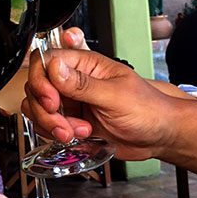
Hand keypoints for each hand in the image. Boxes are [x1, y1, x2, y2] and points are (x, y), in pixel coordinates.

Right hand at [22, 44, 183, 161]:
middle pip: (37, 87)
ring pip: (39, 108)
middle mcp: (75, 81)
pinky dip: (56, 134)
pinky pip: (48, 125)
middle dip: (45, 110)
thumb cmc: (148, 109)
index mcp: (86, 65)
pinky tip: (79, 136)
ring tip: (76, 132)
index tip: (51, 100)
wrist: (159, 136)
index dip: (41, 80)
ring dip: (51, 124)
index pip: (46, 61)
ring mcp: (72, 102)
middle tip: (64, 124)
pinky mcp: (72, 121)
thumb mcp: (115, 95)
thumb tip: (54, 67)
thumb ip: (82, 83)